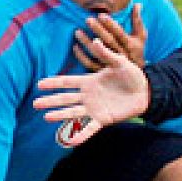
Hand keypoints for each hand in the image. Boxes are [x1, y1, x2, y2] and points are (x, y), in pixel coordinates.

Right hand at [34, 42, 150, 143]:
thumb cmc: (132, 76)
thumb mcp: (120, 62)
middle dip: (51, 101)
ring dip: (61, 115)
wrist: (146, 92)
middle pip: (66, 98)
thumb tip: (96, 40)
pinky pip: (90, 128)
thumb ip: (106, 54)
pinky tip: (71, 141)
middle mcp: (89, 96)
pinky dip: (81, 134)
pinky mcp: (104, 119)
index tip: (39, 84)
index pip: (67, 82)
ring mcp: (95, 108)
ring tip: (46, 117)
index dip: (54, 83)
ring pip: (74, 112)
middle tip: (35, 104)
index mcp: (90, 82)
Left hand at [74, 5, 146, 70]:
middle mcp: (121, 54)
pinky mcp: (103, 71)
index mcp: (130, 45)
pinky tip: (75, 47)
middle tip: (88, 19)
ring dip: (86, 42)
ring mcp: (111, 63)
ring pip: (98, 52)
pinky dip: (81, 56)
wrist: (137, 75)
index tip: (101, 15)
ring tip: (77, 31)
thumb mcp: (140, 37)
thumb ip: (137, 20)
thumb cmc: (137, 51)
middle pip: (108, 41)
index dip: (111, 24)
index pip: (120, 33)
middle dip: (98, 30)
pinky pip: (90, 64)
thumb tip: (138, 4)